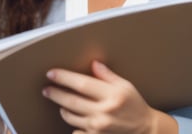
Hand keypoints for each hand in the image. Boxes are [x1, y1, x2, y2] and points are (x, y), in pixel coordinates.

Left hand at [42, 60, 177, 133]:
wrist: (145, 131)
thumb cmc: (135, 105)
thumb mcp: (125, 85)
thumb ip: (107, 75)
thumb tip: (93, 63)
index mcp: (111, 95)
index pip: (81, 84)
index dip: (64, 78)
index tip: (51, 73)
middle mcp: (103, 112)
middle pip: (71, 101)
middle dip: (55, 93)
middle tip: (46, 88)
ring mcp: (98, 128)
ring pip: (70, 117)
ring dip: (62, 108)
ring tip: (60, 102)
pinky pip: (76, 131)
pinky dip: (73, 124)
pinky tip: (75, 117)